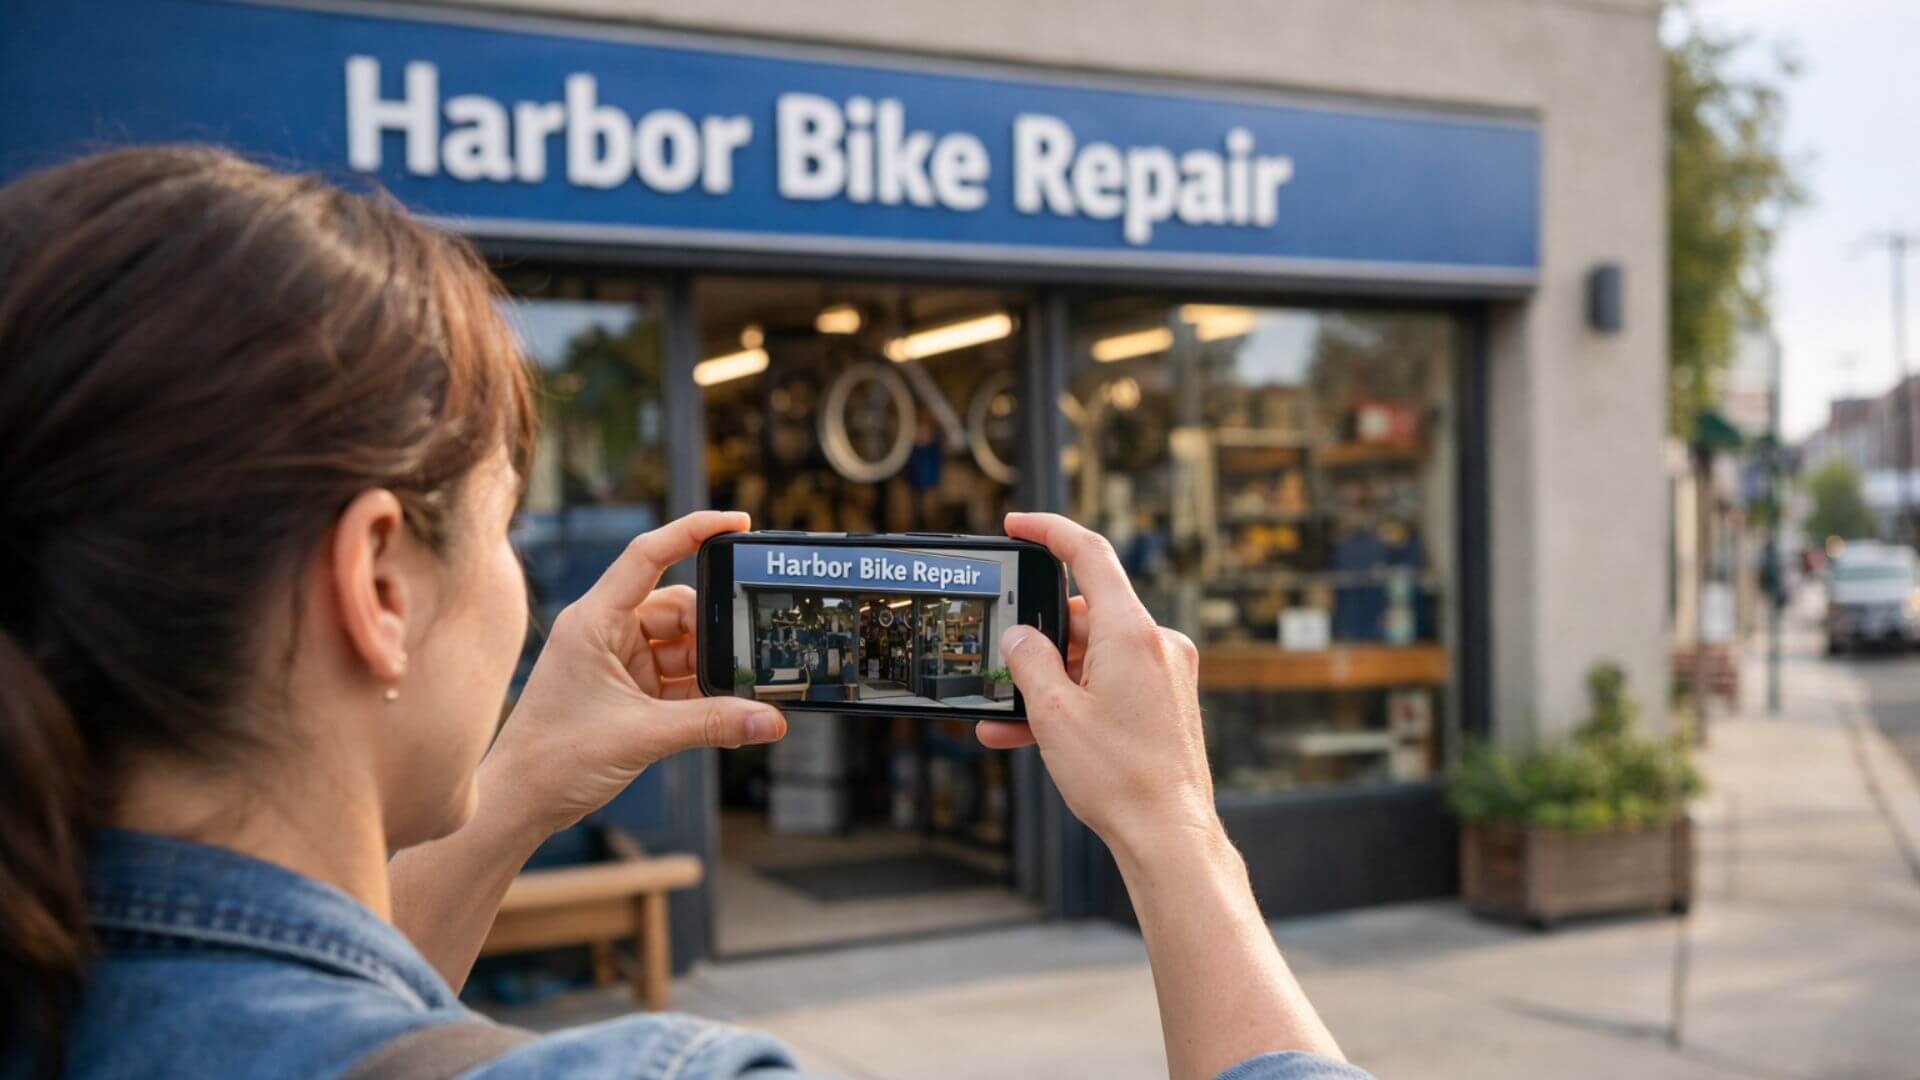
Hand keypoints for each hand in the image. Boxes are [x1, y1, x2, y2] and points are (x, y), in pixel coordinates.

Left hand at [486, 510, 785, 835]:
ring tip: (738, 693)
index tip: (738, 521)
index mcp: (594, 620)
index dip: (694, 531)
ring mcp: (618, 661)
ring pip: (682, 645)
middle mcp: (606, 631)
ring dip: (710, 668)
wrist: (521, 804)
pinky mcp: (628, 691)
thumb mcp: (642, 736)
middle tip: (748, 654)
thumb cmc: (553, 760)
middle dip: (714, 630)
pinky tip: (726, 710)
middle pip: (678, 607)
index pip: (648, 555)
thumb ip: (713, 724)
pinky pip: (678, 677)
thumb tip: (771, 718)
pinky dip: (702, 692)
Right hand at [976, 512, 1217, 855]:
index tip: (1016, 525)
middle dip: (1038, 638)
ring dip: (1049, 680)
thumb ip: (1028, 660)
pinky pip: (1110, 684)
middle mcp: (1157, 644)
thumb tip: (1020, 637)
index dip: (1048, 531)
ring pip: (1093, 655)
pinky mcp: (1167, 700)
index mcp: (1132, 633)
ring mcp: (1166, 673)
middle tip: (1000, 665)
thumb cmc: (1119, 778)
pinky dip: (1074, 699)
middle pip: (1084, 614)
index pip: (1089, 555)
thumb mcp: (1052, 713)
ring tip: (1005, 714)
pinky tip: (1029, 732)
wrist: (1167, 834)